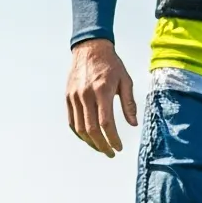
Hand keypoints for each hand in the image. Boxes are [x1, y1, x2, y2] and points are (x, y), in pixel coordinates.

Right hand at [66, 39, 135, 155]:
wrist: (90, 49)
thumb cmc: (112, 65)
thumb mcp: (126, 81)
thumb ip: (129, 104)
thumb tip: (133, 124)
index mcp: (102, 91)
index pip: (106, 123)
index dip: (113, 139)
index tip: (119, 148)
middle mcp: (85, 95)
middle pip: (91, 128)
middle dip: (102, 145)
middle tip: (111, 153)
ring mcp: (74, 96)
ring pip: (79, 127)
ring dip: (90, 142)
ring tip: (101, 148)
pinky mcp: (67, 96)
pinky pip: (71, 120)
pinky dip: (79, 133)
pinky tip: (88, 138)